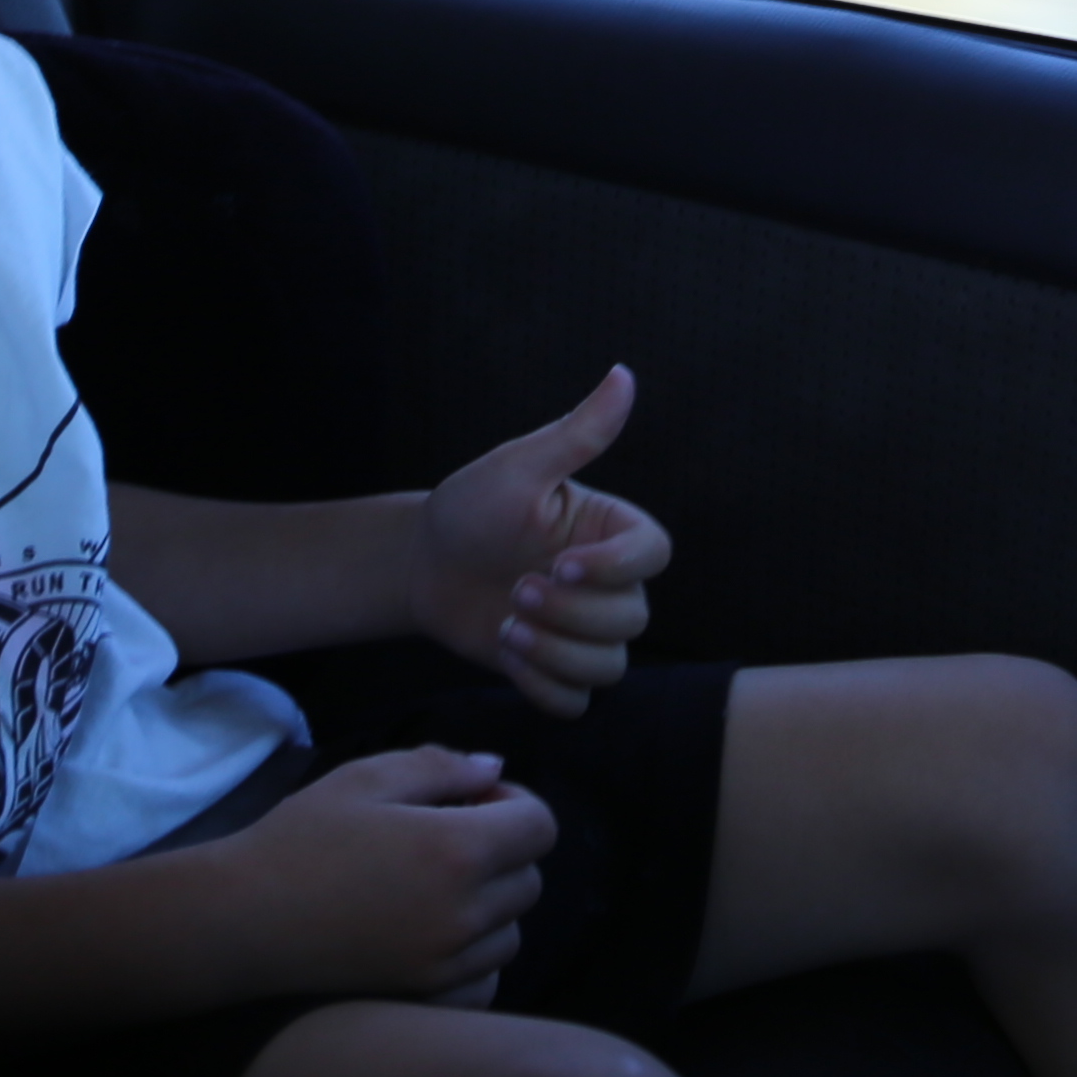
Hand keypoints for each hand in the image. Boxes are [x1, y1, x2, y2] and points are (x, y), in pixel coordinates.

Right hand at [208, 746, 556, 1004]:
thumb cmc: (299, 840)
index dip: (514, 805)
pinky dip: (475, 957)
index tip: (470, 803)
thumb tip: (495, 768)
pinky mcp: (427, 997)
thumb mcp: (364, 779)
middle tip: (446, 840)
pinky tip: (432, 935)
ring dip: (491, 905)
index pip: (541, 826)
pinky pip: (487, 979)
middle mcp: (464, 914)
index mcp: (455, 850)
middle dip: (503, 852)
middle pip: (531, 879)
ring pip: (513, 932)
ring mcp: (448, 964)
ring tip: (434, 889)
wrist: (242, 921)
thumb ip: (439, 765)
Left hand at [412, 368, 670, 714]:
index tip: (561, 564)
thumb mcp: (519, 467)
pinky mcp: (556, 668)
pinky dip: (544, 687)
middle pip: (633, 619)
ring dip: (557, 654)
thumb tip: (624, 375)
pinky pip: (577, 701)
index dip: (615, 568)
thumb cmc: (472, 505)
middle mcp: (609, 584)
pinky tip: (507, 655)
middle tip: (516, 592)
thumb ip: (578, 433)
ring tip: (506, 628)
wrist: (423, 561)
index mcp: (610, 532)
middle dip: (572, 615)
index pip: (653, 555)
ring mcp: (584, 630)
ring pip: (610, 666)